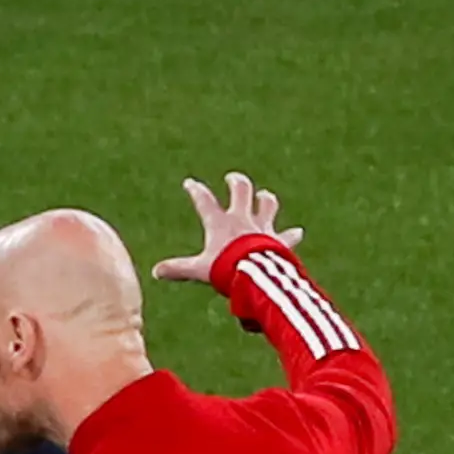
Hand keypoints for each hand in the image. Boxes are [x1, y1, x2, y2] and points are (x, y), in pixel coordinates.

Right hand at [150, 171, 305, 285]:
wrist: (255, 274)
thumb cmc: (226, 269)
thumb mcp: (199, 270)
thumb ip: (178, 269)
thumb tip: (155, 272)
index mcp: (220, 223)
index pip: (204, 201)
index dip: (196, 190)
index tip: (190, 183)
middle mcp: (242, 219)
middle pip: (241, 190)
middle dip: (236, 182)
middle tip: (232, 179)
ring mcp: (262, 227)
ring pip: (267, 203)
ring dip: (266, 199)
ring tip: (264, 197)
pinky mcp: (278, 240)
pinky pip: (287, 236)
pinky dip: (292, 235)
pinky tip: (298, 233)